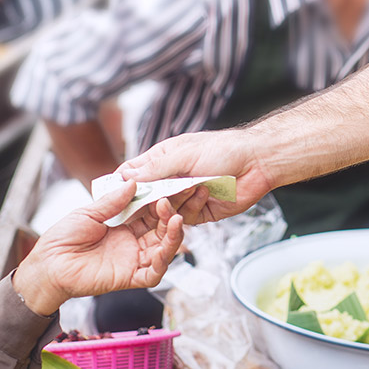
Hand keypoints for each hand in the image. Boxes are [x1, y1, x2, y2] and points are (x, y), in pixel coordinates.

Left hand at [12, 179, 185, 315]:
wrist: (48, 265)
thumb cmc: (63, 238)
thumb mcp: (89, 212)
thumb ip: (113, 201)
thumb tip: (134, 183)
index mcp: (125, 224)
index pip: (152, 210)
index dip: (166, 198)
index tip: (177, 184)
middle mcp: (133, 241)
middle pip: (163, 227)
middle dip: (177, 212)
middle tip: (186, 197)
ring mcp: (133, 260)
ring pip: (164, 248)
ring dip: (174, 234)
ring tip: (177, 217)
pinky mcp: (129, 278)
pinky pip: (154, 273)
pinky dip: (164, 261)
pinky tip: (168, 246)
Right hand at [119, 128, 275, 224]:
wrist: (258, 162)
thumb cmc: (224, 149)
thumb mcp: (185, 154)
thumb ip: (155, 168)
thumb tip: (126, 176)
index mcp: (165, 159)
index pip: (135, 173)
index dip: (122, 183)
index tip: (111, 194)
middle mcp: (173, 179)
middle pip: (146, 196)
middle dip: (142, 202)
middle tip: (136, 208)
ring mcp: (186, 196)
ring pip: (164, 211)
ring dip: (169, 206)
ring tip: (179, 196)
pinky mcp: (200, 212)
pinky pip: (184, 219)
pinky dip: (188, 212)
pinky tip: (201, 196)